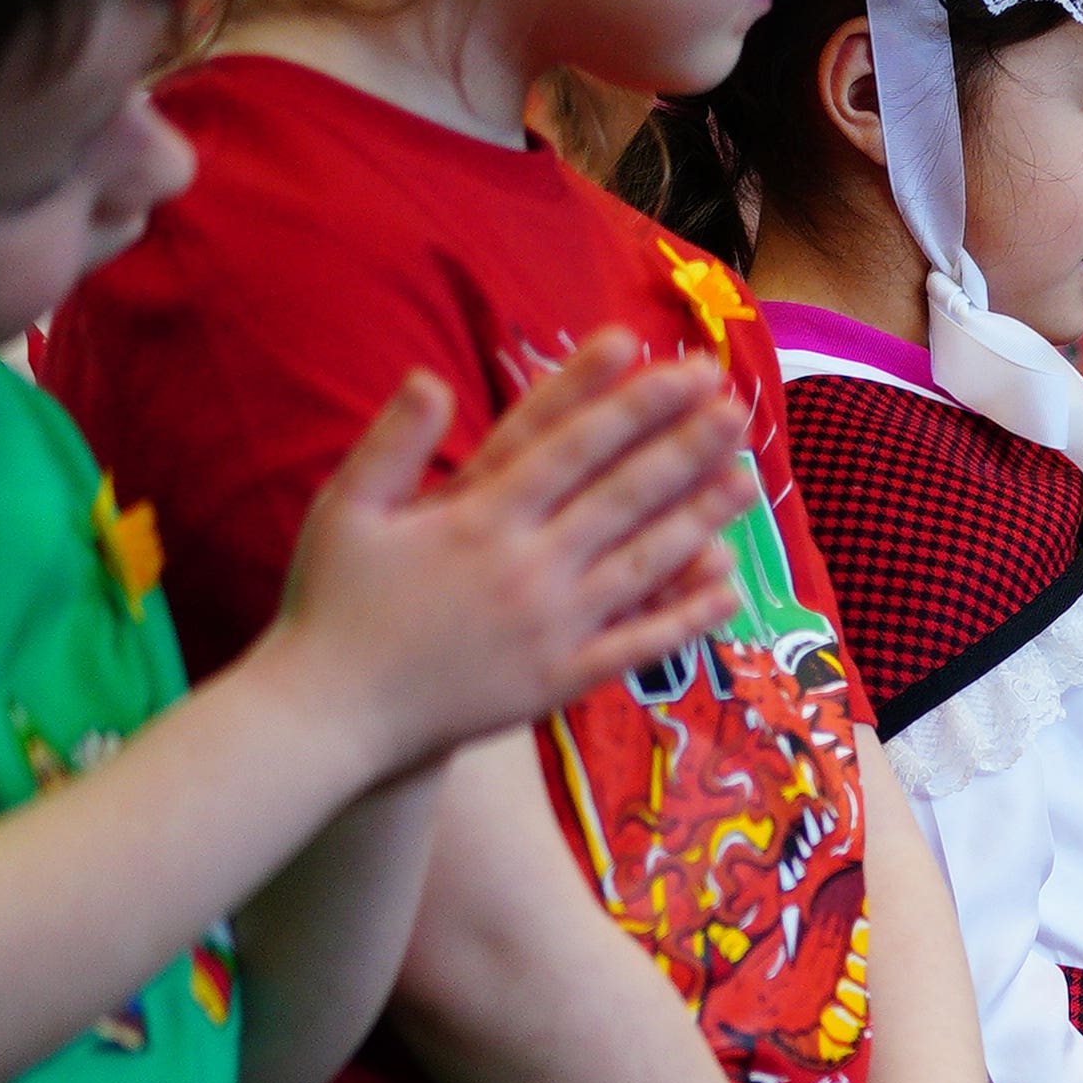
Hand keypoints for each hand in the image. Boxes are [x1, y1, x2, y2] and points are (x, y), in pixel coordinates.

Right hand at [263, 340, 754, 782]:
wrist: (334, 714)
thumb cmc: (332, 604)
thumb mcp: (344, 509)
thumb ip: (391, 442)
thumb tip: (431, 376)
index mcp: (474, 517)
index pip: (569, 446)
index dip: (628, 403)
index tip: (673, 368)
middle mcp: (525, 567)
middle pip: (622, 496)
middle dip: (683, 447)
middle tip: (735, 407)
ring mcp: (551, 626)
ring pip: (644, 563)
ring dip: (702, 518)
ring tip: (750, 478)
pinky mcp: (561, 678)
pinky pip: (638, 643)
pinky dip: (687, 616)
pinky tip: (729, 586)